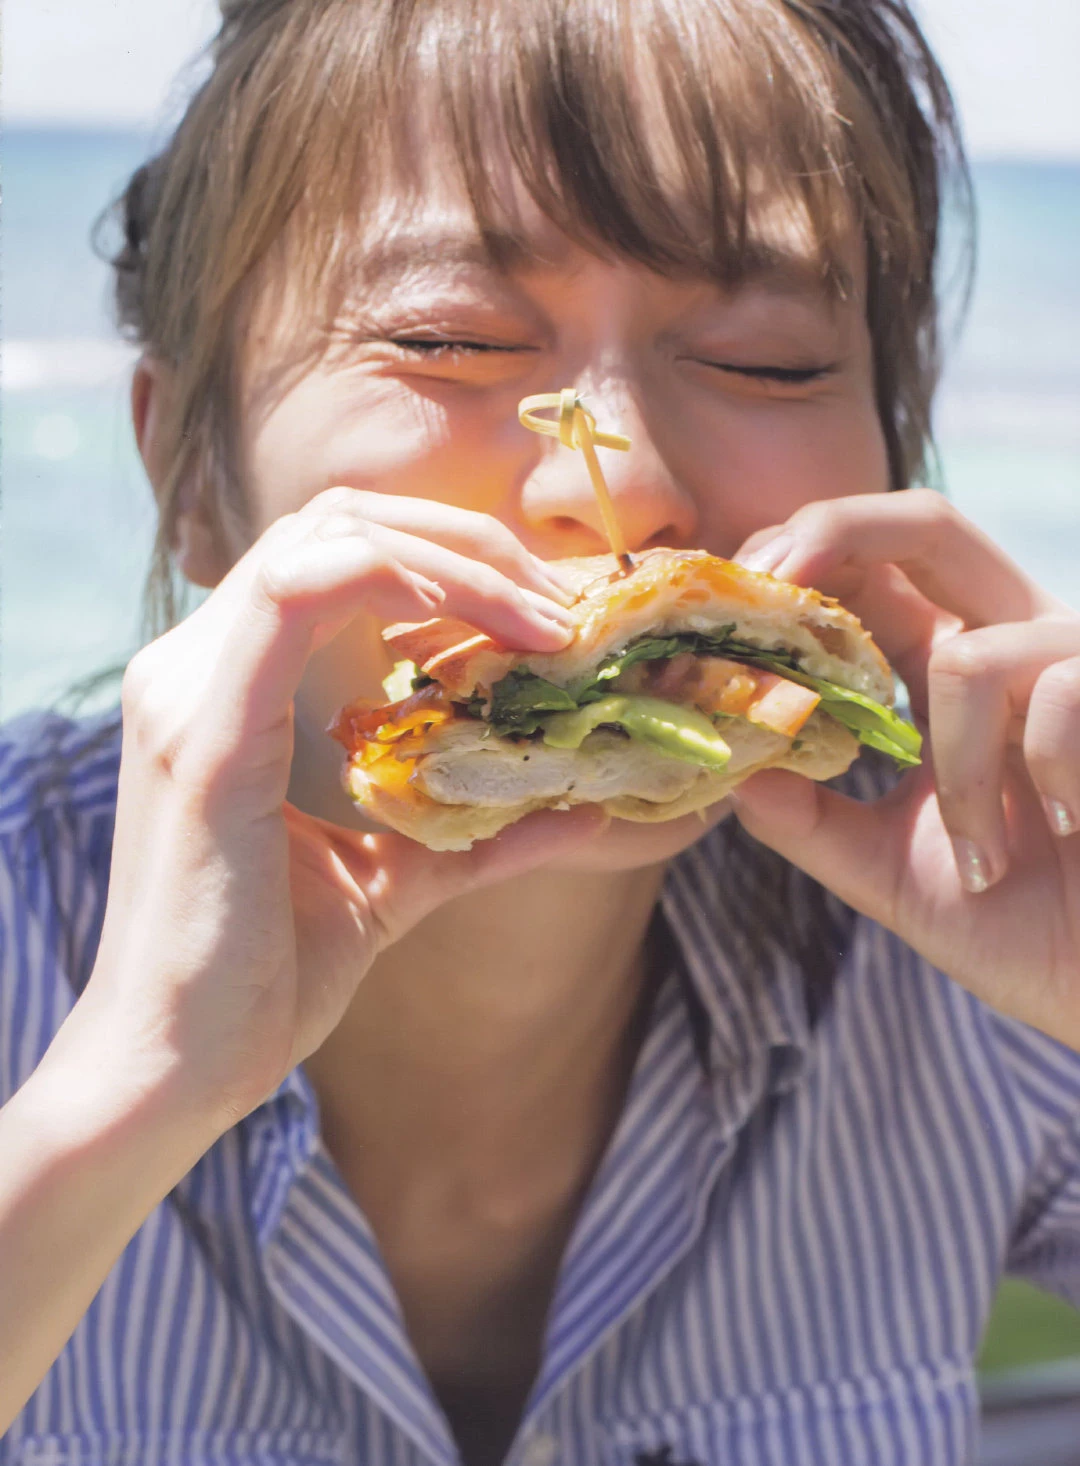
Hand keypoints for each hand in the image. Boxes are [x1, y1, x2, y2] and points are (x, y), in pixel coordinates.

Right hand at [60, 488, 605, 1133]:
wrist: (179, 1067)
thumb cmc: (270, 971)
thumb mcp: (395, 877)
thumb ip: (477, 828)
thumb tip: (581, 806)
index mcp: (232, 685)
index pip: (340, 556)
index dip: (452, 558)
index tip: (546, 612)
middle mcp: (198, 664)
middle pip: (340, 522)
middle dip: (466, 542)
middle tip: (558, 604)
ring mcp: (191, 688)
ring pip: (327, 538)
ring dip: (451, 560)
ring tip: (539, 619)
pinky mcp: (203, 734)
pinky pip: (297, 597)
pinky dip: (395, 585)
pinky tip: (474, 631)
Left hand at [733, 489, 1079, 1048]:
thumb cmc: (1026, 925)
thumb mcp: (889, 872)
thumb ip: (809, 821)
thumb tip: (729, 774)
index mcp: (953, 664)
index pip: (868, 568)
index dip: (795, 563)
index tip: (727, 606)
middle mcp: (1014, 639)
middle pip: (924, 524)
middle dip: (834, 536)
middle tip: (771, 593)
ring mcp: (1079, 662)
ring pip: (972, 657)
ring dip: (958, 774)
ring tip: (983, 860)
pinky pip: (1054, 700)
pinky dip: (1036, 787)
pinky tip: (1063, 832)